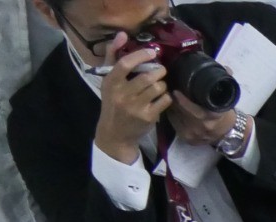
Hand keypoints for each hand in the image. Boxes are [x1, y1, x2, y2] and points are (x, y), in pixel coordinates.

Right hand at [92, 34, 170, 162]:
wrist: (115, 133)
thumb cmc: (113, 102)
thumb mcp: (108, 80)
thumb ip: (113, 55)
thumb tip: (122, 34)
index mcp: (111, 82)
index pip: (125, 64)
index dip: (141, 55)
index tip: (153, 52)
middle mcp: (121, 95)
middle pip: (147, 77)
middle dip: (158, 71)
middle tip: (161, 71)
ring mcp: (135, 107)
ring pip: (157, 88)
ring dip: (162, 84)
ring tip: (159, 85)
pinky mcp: (147, 117)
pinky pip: (164, 101)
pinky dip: (167, 97)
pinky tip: (162, 97)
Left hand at [166, 91, 236, 146]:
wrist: (227, 134)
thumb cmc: (224, 114)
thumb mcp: (226, 100)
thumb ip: (225, 84)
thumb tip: (226, 69)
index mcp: (214, 116)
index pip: (196, 111)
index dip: (184, 102)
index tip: (175, 91)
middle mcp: (203, 127)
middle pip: (183, 113)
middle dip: (174, 101)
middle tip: (167, 90)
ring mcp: (194, 135)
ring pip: (177, 119)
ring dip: (171, 108)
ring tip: (167, 97)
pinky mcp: (187, 139)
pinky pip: (175, 125)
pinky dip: (172, 116)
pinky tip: (172, 109)